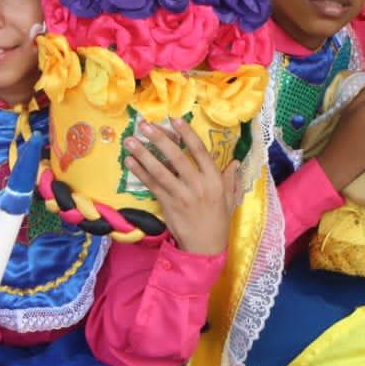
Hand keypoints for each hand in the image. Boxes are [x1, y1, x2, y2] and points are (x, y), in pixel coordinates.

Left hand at [123, 119, 240, 254]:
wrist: (205, 247)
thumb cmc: (218, 220)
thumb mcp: (229, 198)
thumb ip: (230, 179)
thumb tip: (234, 162)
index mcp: (214, 179)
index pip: (200, 151)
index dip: (187, 134)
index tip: (174, 119)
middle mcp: (198, 185)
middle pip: (177, 157)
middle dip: (159, 139)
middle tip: (144, 125)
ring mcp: (181, 195)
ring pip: (160, 171)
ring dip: (143, 155)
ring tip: (130, 141)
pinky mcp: (168, 205)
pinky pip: (152, 186)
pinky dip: (140, 173)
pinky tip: (130, 162)